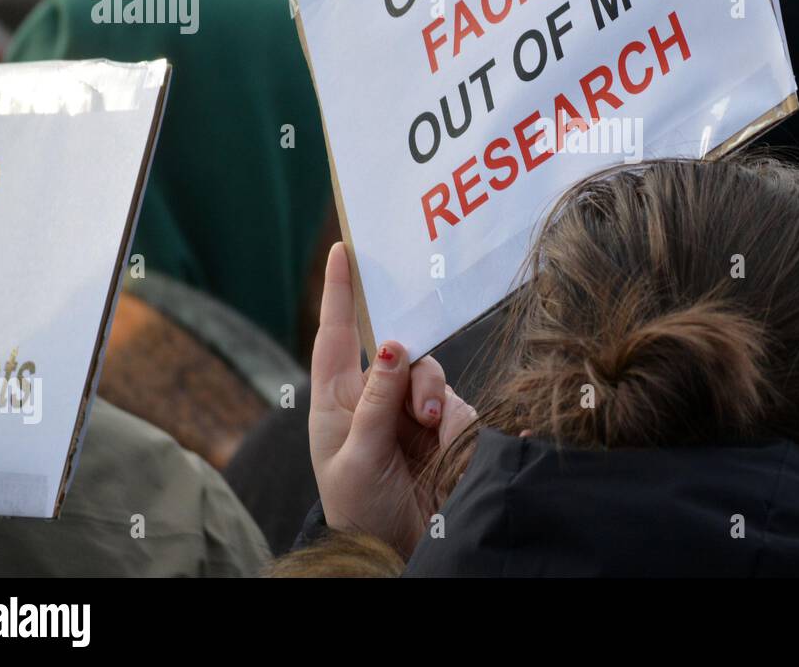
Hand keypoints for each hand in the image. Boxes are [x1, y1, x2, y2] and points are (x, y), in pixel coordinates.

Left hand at [309, 242, 475, 557]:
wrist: (395, 550)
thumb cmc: (358, 508)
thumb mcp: (356, 458)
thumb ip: (376, 402)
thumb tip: (390, 347)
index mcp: (339, 399)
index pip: (338, 335)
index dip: (339, 291)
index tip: (341, 248)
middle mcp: (376, 397)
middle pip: (402, 353)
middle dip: (415, 376)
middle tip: (422, 415)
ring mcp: (412, 413)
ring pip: (436, 377)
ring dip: (439, 405)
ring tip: (437, 439)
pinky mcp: (444, 430)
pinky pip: (461, 409)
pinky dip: (460, 429)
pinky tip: (458, 454)